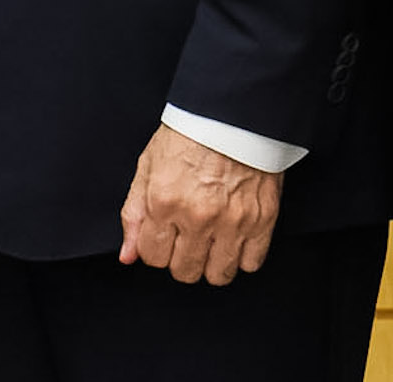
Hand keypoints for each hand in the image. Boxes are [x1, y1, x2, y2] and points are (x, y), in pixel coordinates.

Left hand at [117, 124, 283, 284]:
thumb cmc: (187, 137)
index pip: (152, 256)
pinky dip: (241, 257)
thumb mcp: (147, 167)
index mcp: (164, 201)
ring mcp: (232, 222)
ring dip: (210, 264)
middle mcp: (197, 216)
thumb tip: (129, 255)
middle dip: (180, 260)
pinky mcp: (263, 222)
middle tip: (185, 239)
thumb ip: (134, 214)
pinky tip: (232, 239)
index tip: (162, 238)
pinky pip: (251, 264)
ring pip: (218, 275)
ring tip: (209, 242)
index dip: (154, 249)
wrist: (231, 117)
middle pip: (185, 271)